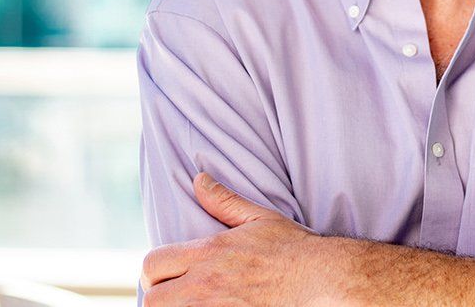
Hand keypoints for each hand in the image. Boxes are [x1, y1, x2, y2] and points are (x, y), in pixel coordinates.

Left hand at [140, 172, 337, 305]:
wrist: (321, 279)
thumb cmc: (292, 249)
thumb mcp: (259, 218)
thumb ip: (224, 202)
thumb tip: (199, 180)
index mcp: (209, 253)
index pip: (153, 264)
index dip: (153, 270)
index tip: (164, 273)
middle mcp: (206, 285)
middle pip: (152, 299)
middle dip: (158, 295)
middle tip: (172, 294)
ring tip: (187, 303)